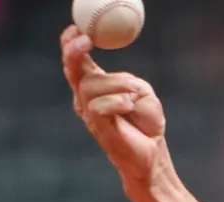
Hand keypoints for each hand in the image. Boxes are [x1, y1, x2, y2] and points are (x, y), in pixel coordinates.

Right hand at [60, 25, 167, 184]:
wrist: (153, 151)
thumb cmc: (146, 121)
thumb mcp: (140, 90)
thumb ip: (123, 80)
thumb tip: (111, 78)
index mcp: (95, 85)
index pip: (77, 62)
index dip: (71, 44)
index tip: (76, 29)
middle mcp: (87, 98)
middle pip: (73, 70)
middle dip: (74, 52)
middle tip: (85, 40)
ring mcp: (90, 113)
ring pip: (89, 87)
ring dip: (116, 84)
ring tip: (133, 95)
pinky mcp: (98, 128)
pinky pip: (98, 107)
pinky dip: (116, 101)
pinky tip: (128, 105)